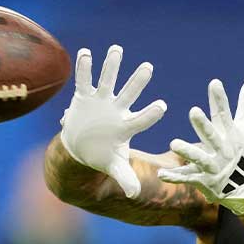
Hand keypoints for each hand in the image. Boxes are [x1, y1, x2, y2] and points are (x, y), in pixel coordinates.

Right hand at [59, 45, 166, 197]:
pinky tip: (86, 53)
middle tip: (148, 67)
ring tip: (117, 49)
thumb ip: (125, 177)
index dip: (151, 113)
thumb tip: (134, 194)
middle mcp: (116, 109)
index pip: (142, 119)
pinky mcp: (84, 97)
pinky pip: (84, 81)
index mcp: (126, 126)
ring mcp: (100, 101)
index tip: (163, 105)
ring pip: (107, 81)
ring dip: (111, 66)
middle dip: (138, 81)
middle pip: (129, 94)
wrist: (81, 149)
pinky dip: (84, 68)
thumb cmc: (102, 156)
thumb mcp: (115, 166)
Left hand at [158, 76, 243, 215]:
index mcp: (231, 134)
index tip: (214, 83)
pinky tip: (161, 174)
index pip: (225, 114)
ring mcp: (213, 166)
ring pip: (199, 157)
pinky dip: (174, 177)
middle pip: (212, 135)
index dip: (220, 99)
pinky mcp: (204, 180)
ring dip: (187, 151)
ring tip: (173, 143)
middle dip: (204, 124)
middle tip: (193, 111)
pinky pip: (187, 178)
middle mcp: (222, 149)